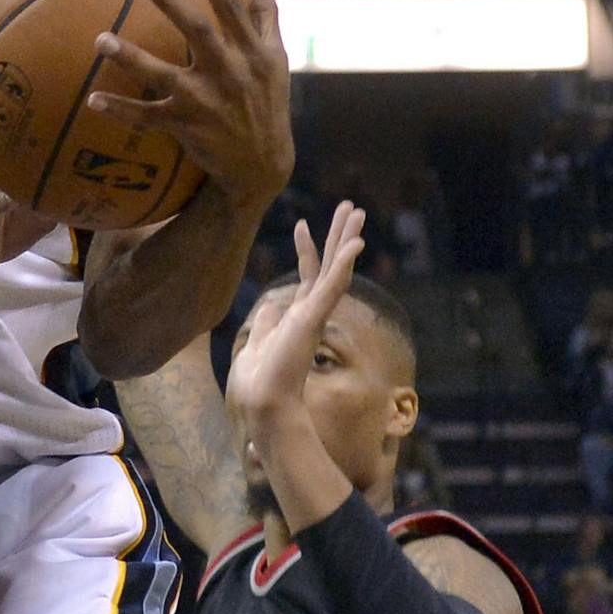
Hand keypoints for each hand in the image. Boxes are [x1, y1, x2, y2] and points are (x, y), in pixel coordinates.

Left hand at [86, 0, 293, 206]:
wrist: (262, 164)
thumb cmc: (266, 101)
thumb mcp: (275, 58)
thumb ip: (265, 13)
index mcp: (252, 53)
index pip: (231, 8)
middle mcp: (229, 74)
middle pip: (197, 31)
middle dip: (170, 1)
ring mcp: (205, 102)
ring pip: (164, 76)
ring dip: (132, 58)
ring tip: (100, 39)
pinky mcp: (185, 127)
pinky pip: (147, 118)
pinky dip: (121, 110)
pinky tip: (92, 99)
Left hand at [227, 202, 366, 444]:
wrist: (263, 406)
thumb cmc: (257, 385)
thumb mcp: (256, 345)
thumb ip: (267, 325)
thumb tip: (269, 306)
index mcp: (296, 317)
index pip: (306, 275)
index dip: (306, 249)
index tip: (302, 224)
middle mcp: (310, 313)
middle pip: (328, 265)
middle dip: (337, 235)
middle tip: (349, 207)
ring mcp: (313, 315)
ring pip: (335, 269)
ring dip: (345, 239)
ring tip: (355, 211)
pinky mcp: (312, 319)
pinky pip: (332, 286)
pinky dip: (343, 263)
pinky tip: (356, 242)